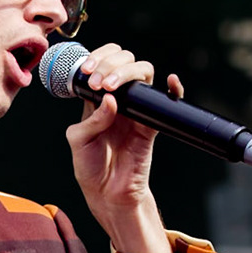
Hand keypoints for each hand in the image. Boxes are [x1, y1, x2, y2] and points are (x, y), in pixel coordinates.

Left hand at [63, 42, 178, 252]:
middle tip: (98, 82)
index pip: (102, 65)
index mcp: (97, 100)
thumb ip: (91, 120)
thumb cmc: (90, 167)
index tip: (88, 70)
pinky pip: (165, 102)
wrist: (108, 193)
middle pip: (124, 62)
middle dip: (111, 63)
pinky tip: (171, 82)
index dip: (97, 59)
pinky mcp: (151, 124)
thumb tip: (110, 100)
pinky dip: (172, 89)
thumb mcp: (79, 141)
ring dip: (128, 72)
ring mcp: (136, 110)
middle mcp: (118, 100)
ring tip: (111, 86)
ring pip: (143, 74)